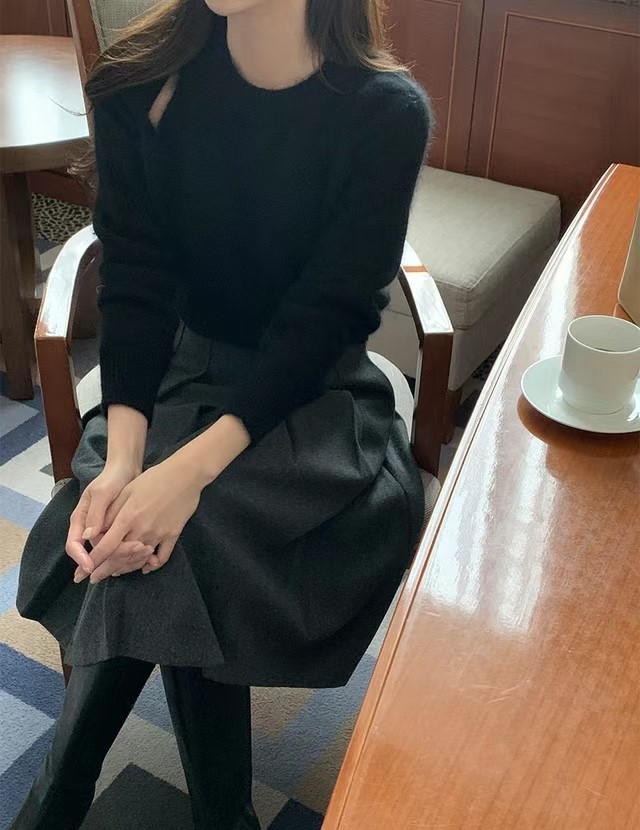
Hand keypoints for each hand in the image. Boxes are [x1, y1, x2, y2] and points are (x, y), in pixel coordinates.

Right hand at [66, 461, 141, 576]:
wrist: (126, 471)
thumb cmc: (112, 478)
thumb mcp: (103, 493)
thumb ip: (96, 513)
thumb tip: (88, 536)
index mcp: (80, 520)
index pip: (73, 546)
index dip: (80, 559)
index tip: (91, 567)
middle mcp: (89, 529)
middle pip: (95, 553)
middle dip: (113, 558)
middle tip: (135, 552)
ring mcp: (103, 531)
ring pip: (110, 553)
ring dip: (126, 556)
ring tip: (145, 551)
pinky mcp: (117, 532)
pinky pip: (120, 548)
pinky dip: (132, 551)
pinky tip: (146, 552)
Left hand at [86, 455, 204, 583]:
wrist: (185, 475)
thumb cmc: (153, 478)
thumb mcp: (126, 490)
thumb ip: (110, 512)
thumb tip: (94, 533)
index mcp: (127, 518)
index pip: (106, 547)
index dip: (94, 562)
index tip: (85, 571)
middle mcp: (141, 530)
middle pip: (120, 558)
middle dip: (105, 571)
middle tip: (95, 578)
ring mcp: (159, 535)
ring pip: (139, 560)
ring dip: (126, 568)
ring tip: (116, 572)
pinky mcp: (173, 535)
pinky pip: (162, 557)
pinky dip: (152, 565)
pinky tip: (145, 567)